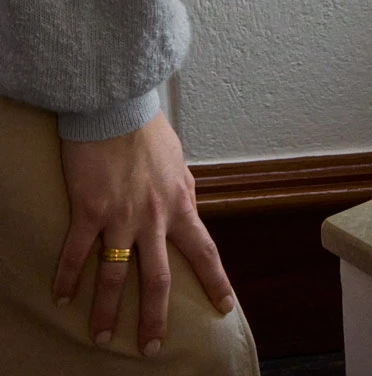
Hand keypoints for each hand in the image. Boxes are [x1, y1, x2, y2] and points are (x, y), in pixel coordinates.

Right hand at [54, 111, 234, 355]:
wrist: (119, 109)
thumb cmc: (148, 133)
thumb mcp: (176, 165)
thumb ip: (180, 192)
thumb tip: (185, 208)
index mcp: (181, 204)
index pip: (204, 250)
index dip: (215, 281)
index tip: (224, 306)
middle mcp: (154, 217)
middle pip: (158, 278)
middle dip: (155, 317)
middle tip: (151, 348)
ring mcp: (121, 216)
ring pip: (115, 275)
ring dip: (107, 310)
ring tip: (102, 335)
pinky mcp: (90, 210)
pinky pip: (76, 253)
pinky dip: (66, 278)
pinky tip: (60, 297)